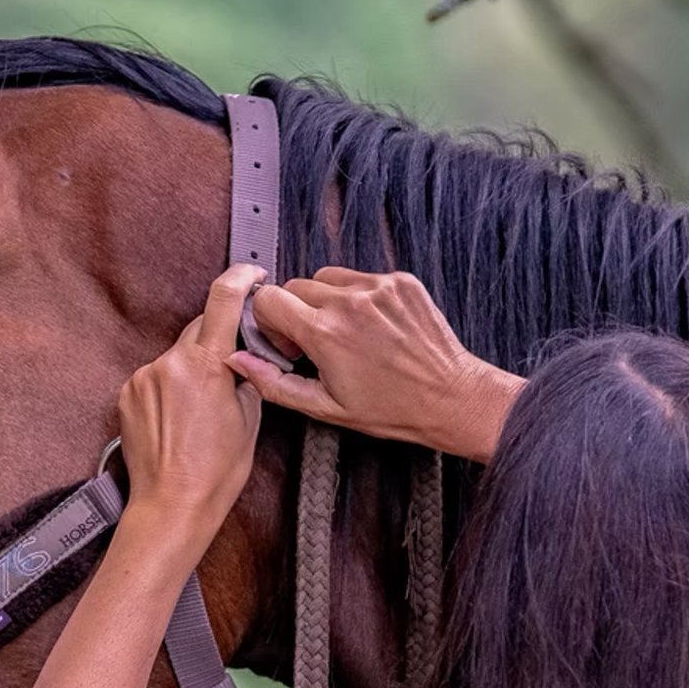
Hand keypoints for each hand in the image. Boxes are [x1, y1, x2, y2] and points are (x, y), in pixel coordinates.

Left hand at [117, 264, 264, 545]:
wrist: (171, 505)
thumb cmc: (216, 472)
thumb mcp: (250, 421)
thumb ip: (246, 377)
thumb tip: (244, 357)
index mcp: (208, 365)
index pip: (223, 299)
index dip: (240, 277)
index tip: (251, 273)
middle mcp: (170, 363)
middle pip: (198, 329)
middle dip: (216, 342)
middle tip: (230, 373)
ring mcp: (144, 377)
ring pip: (176, 356)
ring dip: (190, 370)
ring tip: (200, 413)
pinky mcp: (127, 393)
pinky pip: (155, 377)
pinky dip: (169, 388)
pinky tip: (178, 420)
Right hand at [229, 268, 522, 461]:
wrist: (452, 398)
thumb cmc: (391, 410)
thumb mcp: (325, 407)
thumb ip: (274, 382)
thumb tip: (237, 360)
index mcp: (326, 334)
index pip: (268, 298)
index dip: (269, 320)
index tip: (285, 341)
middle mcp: (350, 303)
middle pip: (295, 286)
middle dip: (296, 312)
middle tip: (315, 344)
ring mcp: (378, 288)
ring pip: (327, 278)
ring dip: (325, 301)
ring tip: (345, 334)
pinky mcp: (401, 282)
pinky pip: (361, 278)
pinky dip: (358, 297)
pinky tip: (372, 327)